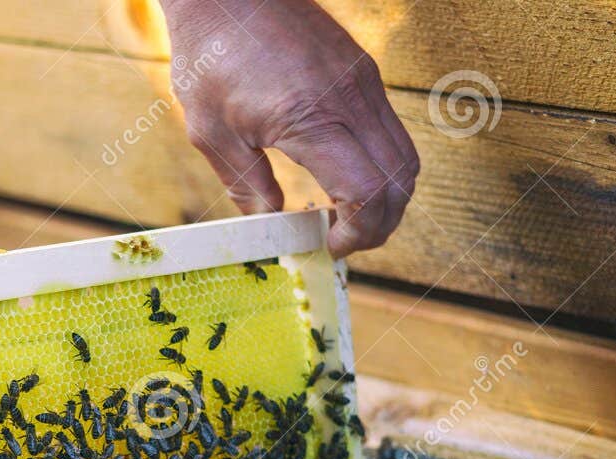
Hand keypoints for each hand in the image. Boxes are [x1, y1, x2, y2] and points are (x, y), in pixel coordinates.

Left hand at [161, 0, 419, 255]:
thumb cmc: (212, 55)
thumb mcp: (212, 132)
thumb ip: (246, 184)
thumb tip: (269, 225)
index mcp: (312, 118)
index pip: (368, 191)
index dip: (358, 232)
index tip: (329, 246)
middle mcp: (351, 99)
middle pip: (399, 180)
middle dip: (379, 224)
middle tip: (341, 241)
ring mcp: (363, 82)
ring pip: (404, 156)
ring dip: (385, 197)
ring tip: (344, 215)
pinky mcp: (363, 71)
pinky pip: (389, 130)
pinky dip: (380, 166)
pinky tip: (342, 177)